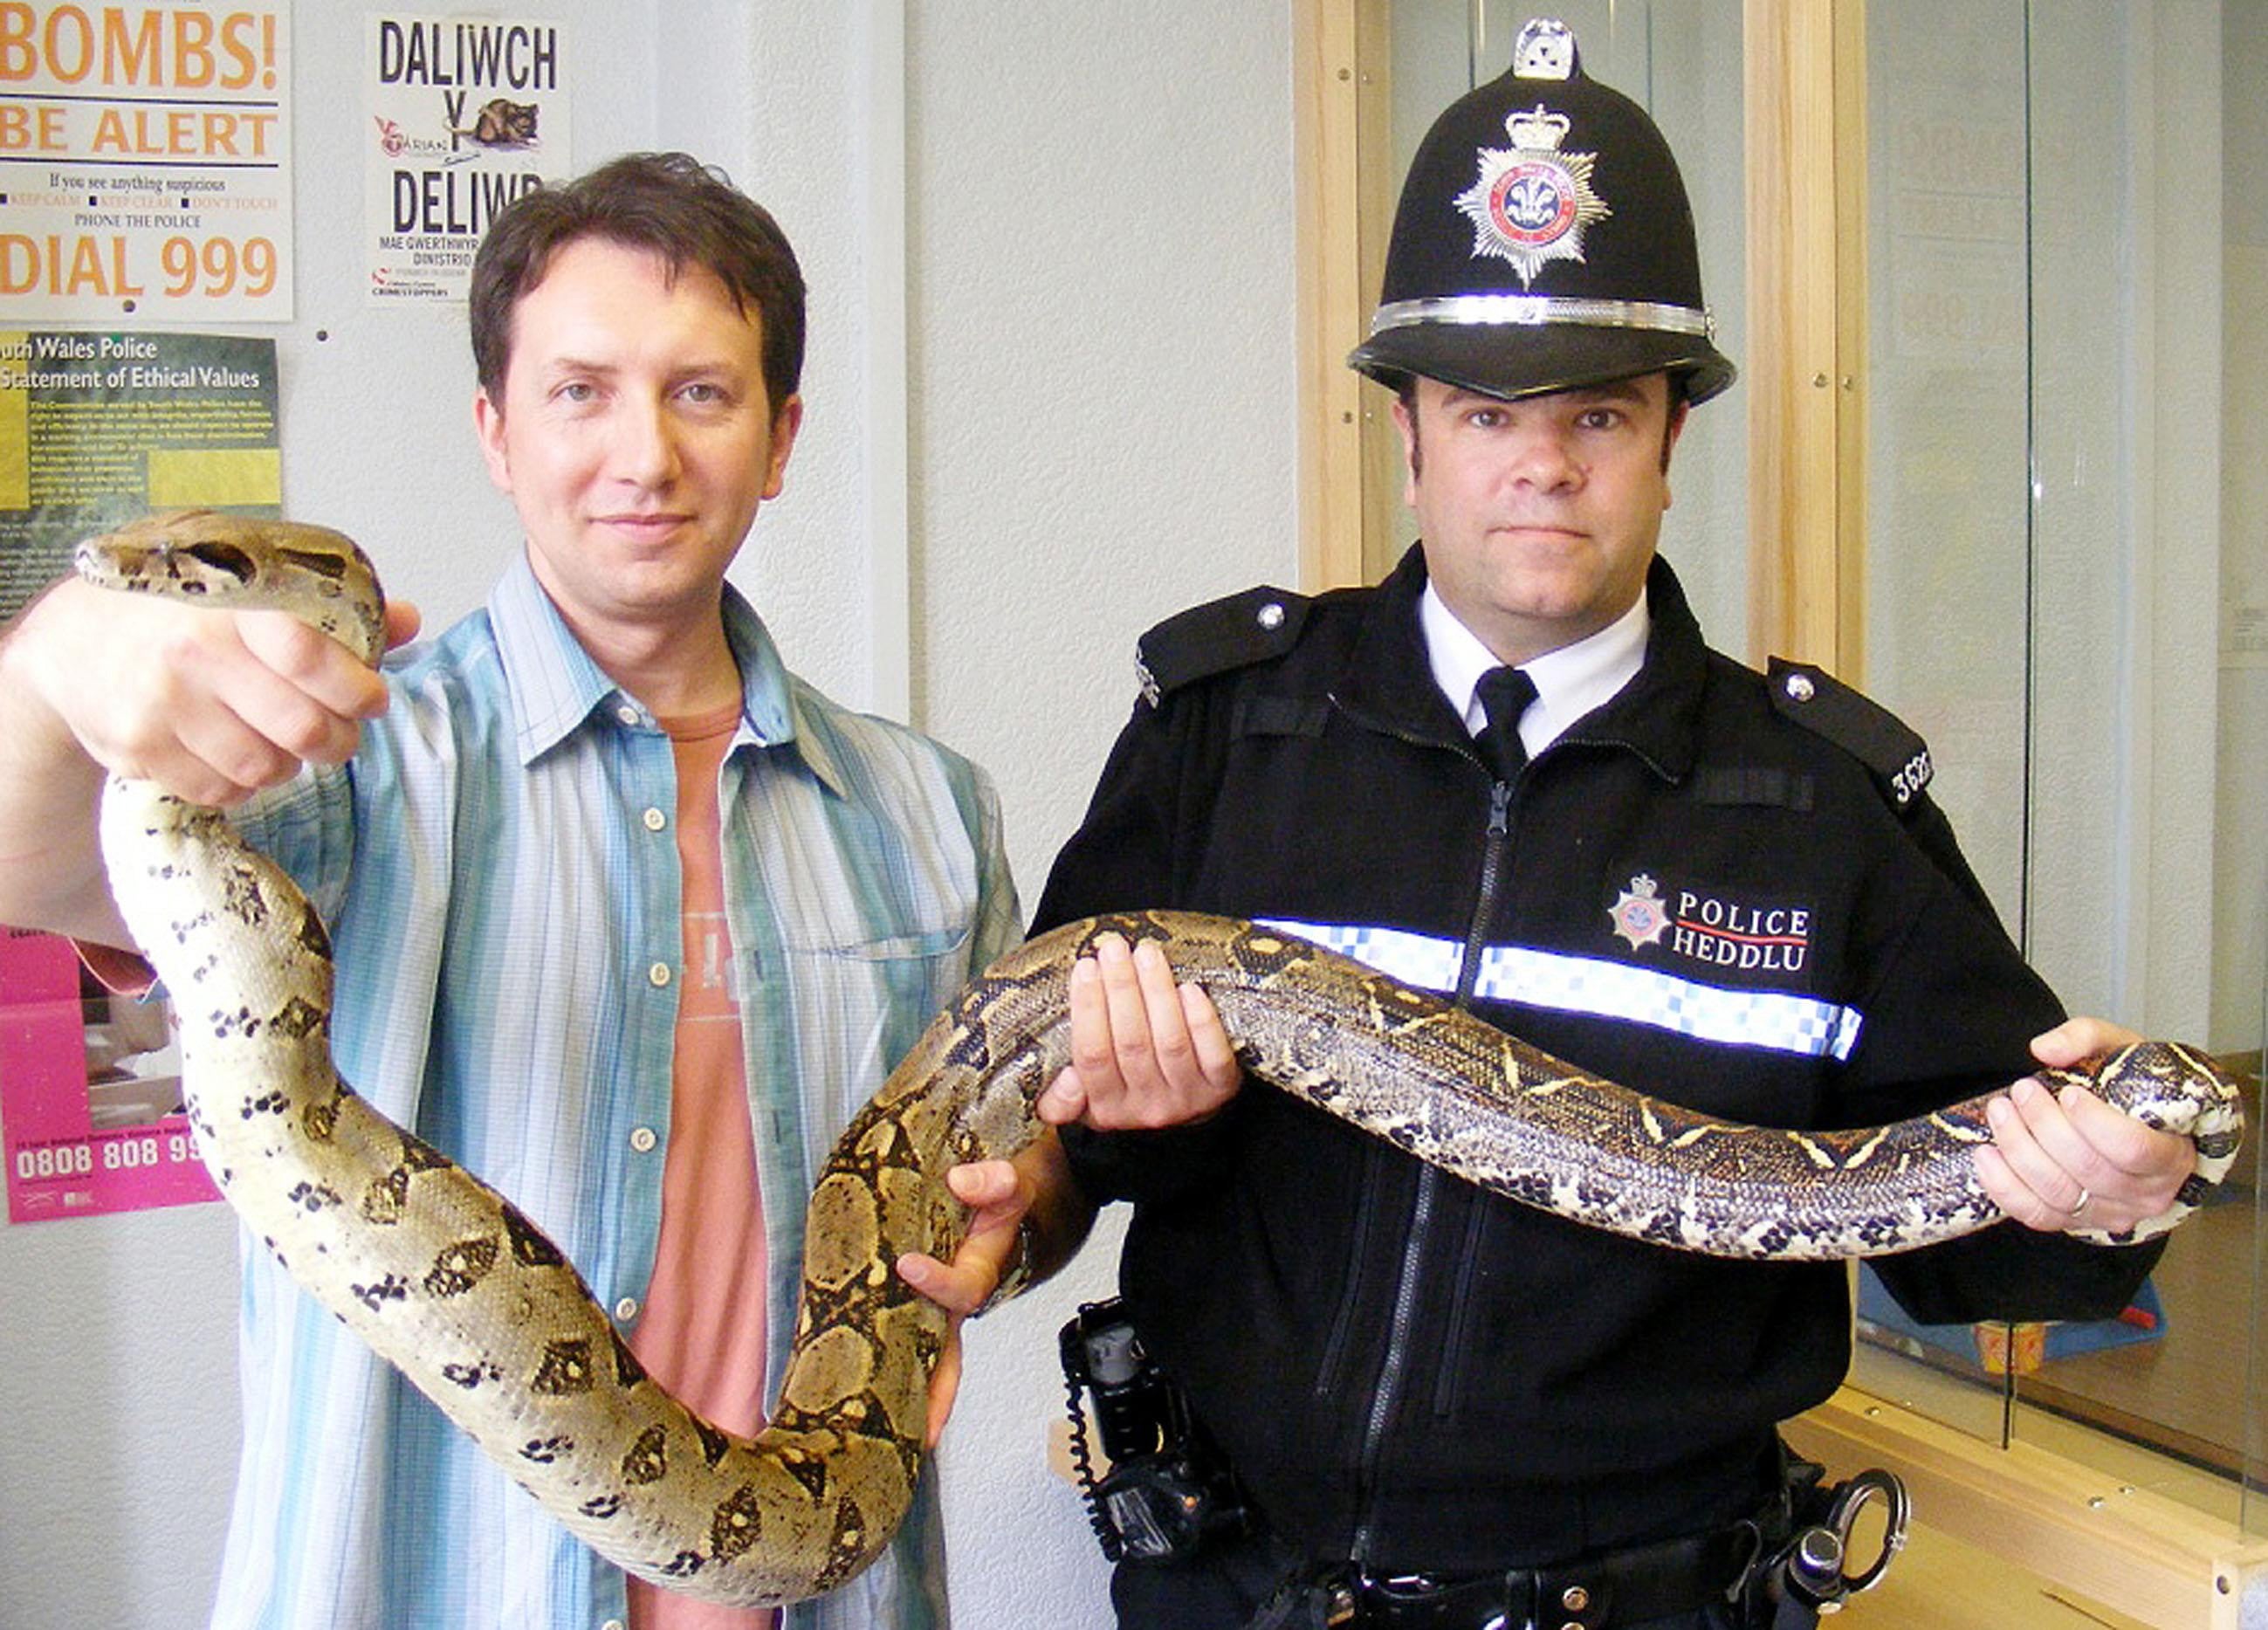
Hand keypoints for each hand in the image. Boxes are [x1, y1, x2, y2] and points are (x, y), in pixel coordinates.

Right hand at [19, 575, 418, 806]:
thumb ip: (330, 606)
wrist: (71, 640)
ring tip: (282, 739)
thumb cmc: (178, 609)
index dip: (356, 687)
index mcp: (229, 601)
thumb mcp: (248, 585)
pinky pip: (220, 790)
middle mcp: (192, 653)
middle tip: (340, 733)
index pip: (308, 654)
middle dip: (338, 740)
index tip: (371, 699)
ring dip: (290, 764)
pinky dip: (243, 783)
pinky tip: (237, 753)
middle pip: (301, 727)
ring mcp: (161, 706)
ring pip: (265, 768)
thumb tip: (408, 620)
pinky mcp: (138, 749)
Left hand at [895, 1152, 1039, 1448]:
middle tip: (918, 1430)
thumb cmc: (1002, 1199)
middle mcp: (954, 1303)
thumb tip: (961, 1182)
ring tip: (872, 1427)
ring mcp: (931, 1310)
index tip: (908, 1265)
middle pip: (948, 1358)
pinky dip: (878, 1363)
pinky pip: (895, 1338)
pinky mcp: (907, 1305)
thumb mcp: (1008, 1183)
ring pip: (921, 1359)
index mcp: (977, 1275)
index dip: (937, 1283)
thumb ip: (994, 1182)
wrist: (1004, 1199)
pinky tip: (847, 1385)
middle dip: (936, 1395)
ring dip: (904, 1392)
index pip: (961, 1291)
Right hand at [1035, 932, 1241, 1129]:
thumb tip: (1065, 1078)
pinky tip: (1188, 988)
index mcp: (1107, 1107)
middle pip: (1131, 1042)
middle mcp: (1147, 1107)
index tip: (1085, 966)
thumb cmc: (1131, 1090)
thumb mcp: (1086, 1104)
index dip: (1088, 1008)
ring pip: (1170, 1042)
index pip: (1091, 1056)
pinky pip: (1213, 1054)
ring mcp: (1187, 1098)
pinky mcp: (1220, 1087)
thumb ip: (1061, 1100)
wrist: (1188, 1115)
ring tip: (1147, 954)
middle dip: (1121, 988)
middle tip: (1114, 948)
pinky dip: (1201, 1020)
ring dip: (1157, 992)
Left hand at [1974, 1017, 2196, 1235]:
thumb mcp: (2124, 1050)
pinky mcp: (2077, 1222)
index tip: (2067, 1093)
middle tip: (2022, 1091)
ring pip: (2059, 1193)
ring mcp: (2111, 1213)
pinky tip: (1986, 1156)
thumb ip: (2086, 1038)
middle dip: (2044, 1126)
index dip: (2094, 1122)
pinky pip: (2037, 1215)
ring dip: (2019, 1150)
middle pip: (2088, 1169)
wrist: (2143, 1131)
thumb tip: (2044, 1048)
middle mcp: (2145, 1193)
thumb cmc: (2137, 1091)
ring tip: (2000, 1113)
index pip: (2133, 1148)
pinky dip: (2005, 1187)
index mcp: (2170, 1153)